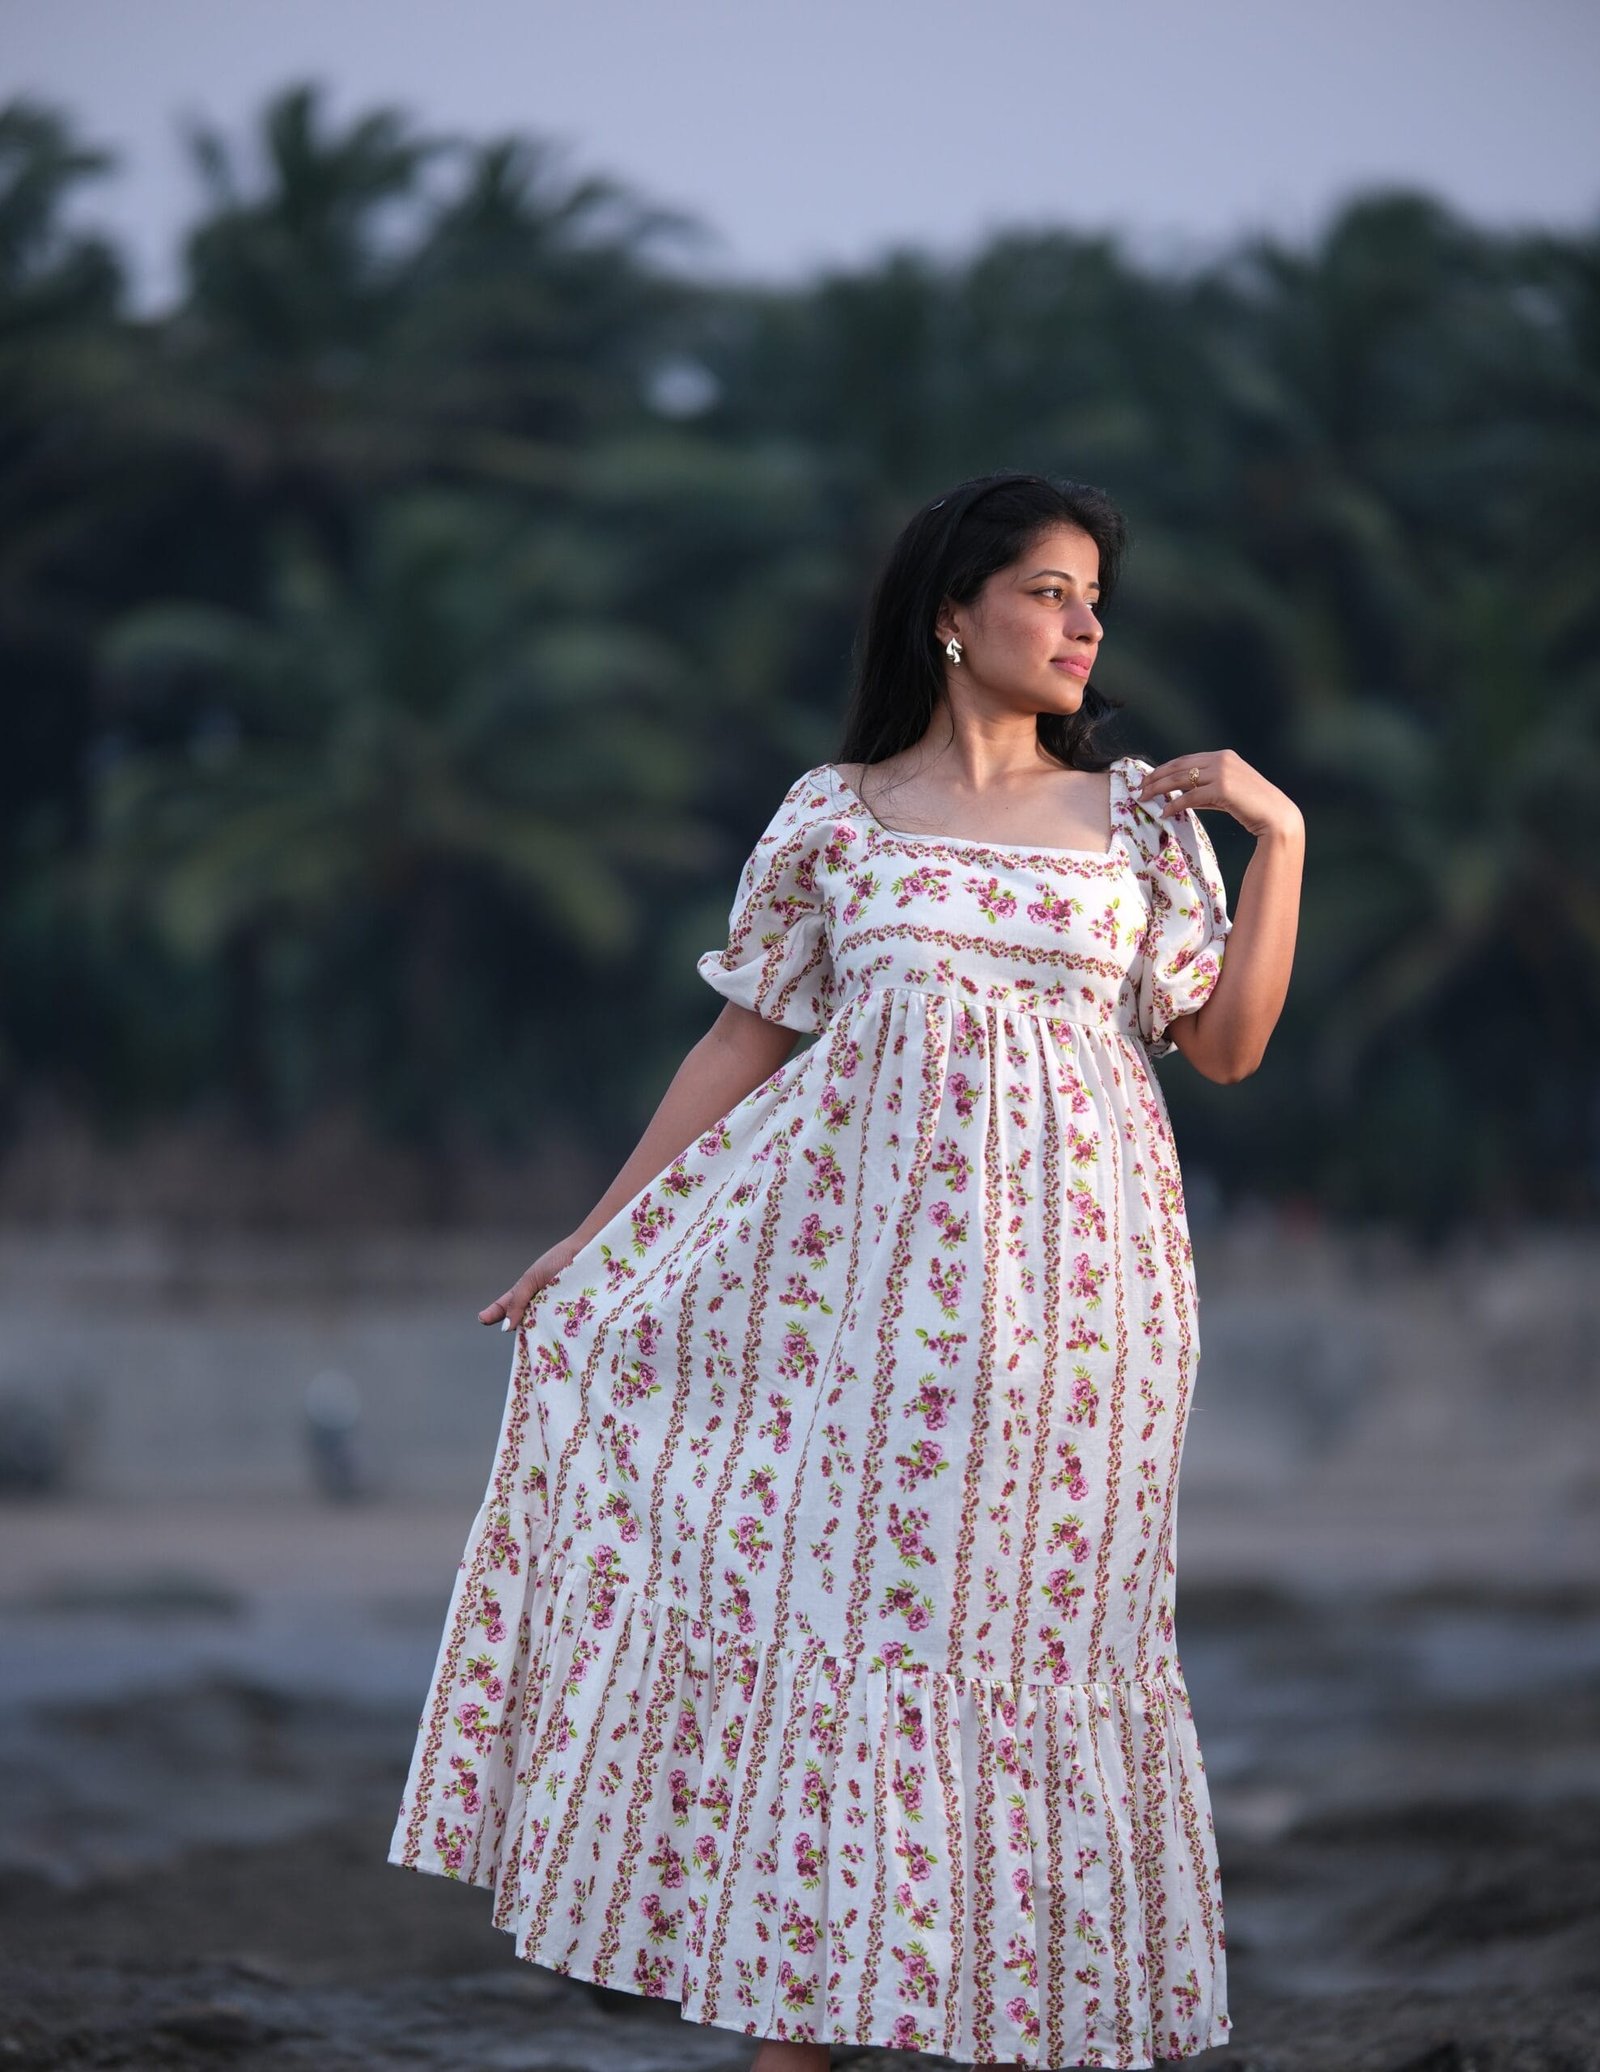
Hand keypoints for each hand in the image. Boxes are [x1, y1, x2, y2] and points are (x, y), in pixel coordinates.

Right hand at [479, 1236, 582, 1329]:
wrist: (588, 1251)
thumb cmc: (558, 1261)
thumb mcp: (531, 1280)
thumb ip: (517, 1302)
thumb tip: (506, 1327)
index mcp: (526, 1292)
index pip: (506, 1307)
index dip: (493, 1314)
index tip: (481, 1319)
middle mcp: (539, 1304)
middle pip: (523, 1323)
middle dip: (518, 1331)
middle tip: (510, 1332)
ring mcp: (555, 1310)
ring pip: (542, 1329)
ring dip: (538, 1335)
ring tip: (532, 1339)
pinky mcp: (572, 1315)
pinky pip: (561, 1328)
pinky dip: (556, 1334)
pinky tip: (552, 1341)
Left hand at [1137, 750, 1301, 842]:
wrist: (1276, 816)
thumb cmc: (1252, 807)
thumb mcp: (1227, 792)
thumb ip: (1206, 789)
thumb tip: (1180, 796)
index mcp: (1223, 756)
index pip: (1186, 759)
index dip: (1165, 768)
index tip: (1149, 778)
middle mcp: (1221, 760)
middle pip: (1179, 766)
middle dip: (1156, 777)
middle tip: (1140, 787)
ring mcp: (1222, 773)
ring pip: (1181, 779)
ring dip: (1159, 789)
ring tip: (1145, 798)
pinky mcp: (1222, 789)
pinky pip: (1190, 797)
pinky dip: (1174, 805)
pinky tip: (1164, 812)